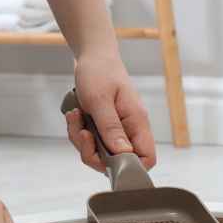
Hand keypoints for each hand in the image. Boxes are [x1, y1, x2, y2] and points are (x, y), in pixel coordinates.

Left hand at [65, 51, 156, 171]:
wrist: (92, 55)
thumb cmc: (99, 72)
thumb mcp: (100, 100)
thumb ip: (111, 128)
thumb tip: (123, 154)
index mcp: (137, 122)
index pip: (146, 157)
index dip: (130, 167)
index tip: (106, 159)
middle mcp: (129, 128)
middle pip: (118, 160)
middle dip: (93, 153)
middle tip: (83, 134)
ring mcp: (116, 128)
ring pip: (100, 153)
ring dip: (82, 141)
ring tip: (76, 118)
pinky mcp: (104, 127)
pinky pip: (91, 142)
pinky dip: (79, 133)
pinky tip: (75, 116)